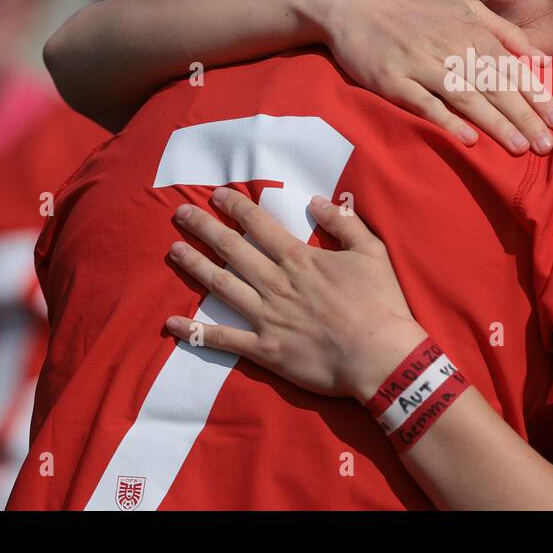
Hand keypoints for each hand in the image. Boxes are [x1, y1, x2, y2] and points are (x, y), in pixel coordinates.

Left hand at [164, 187, 427, 401]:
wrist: (380, 356)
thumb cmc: (381, 303)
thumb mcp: (372, 252)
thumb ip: (343, 223)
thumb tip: (316, 200)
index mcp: (299, 260)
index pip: (259, 226)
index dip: (236, 208)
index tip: (217, 195)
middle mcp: (276, 284)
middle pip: (232, 251)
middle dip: (204, 229)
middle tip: (181, 214)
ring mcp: (266, 318)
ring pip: (221, 287)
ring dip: (195, 267)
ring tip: (174, 251)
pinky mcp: (264, 350)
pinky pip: (223, 339)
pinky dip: (196, 332)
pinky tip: (171, 324)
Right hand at [314, 0, 552, 155]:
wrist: (358, 4)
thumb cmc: (418, 12)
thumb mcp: (465, 9)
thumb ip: (505, 32)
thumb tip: (540, 57)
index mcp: (471, 32)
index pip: (511, 68)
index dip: (535, 95)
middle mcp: (450, 48)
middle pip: (493, 85)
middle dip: (523, 116)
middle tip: (547, 145)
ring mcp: (420, 64)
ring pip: (464, 96)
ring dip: (494, 123)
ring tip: (518, 146)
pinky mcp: (393, 80)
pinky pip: (424, 103)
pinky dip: (446, 121)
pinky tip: (468, 140)